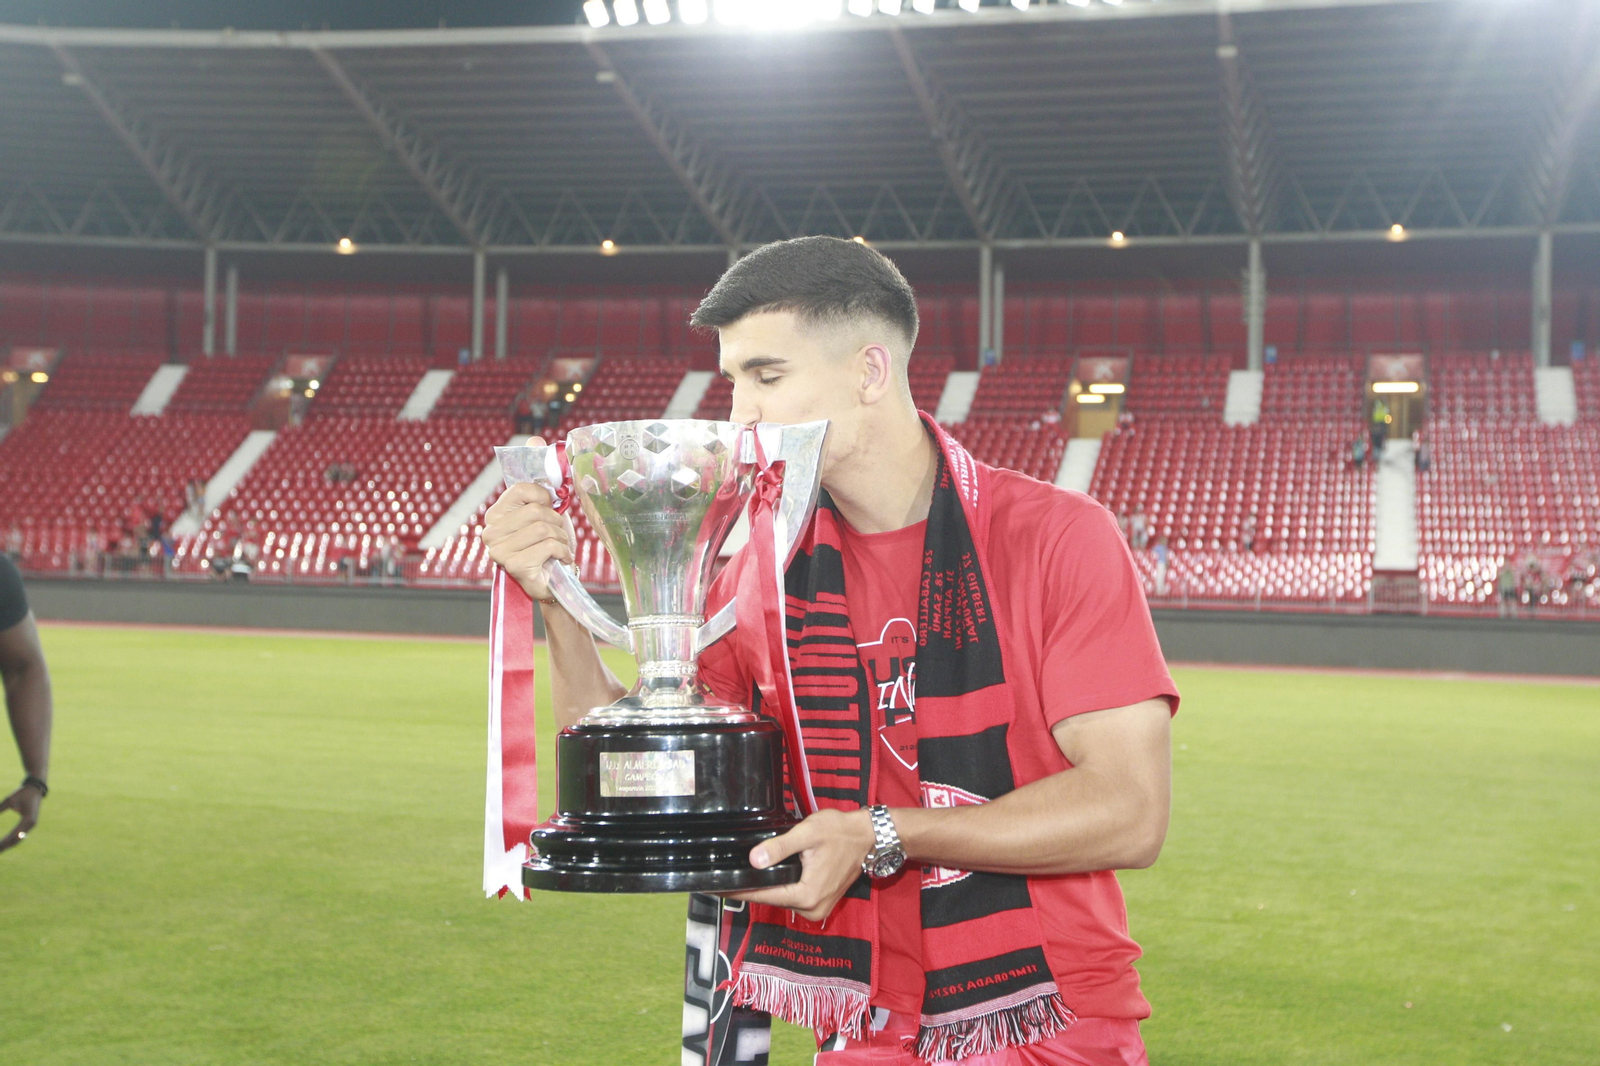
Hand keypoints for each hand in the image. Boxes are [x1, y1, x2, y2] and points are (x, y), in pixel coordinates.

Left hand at [0, 783, 41, 852]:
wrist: (35, 789)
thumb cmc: (22, 793)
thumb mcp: (9, 801)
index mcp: (28, 819)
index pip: (13, 835)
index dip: (3, 842)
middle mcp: (31, 825)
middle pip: (16, 840)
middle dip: (4, 846)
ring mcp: (31, 825)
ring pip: (18, 839)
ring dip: (8, 845)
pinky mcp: (30, 824)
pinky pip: (20, 835)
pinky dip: (12, 840)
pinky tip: (4, 843)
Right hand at [481, 442, 576, 601]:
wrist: (555, 580)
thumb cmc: (548, 542)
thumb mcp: (546, 507)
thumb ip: (539, 475)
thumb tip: (534, 439)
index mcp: (496, 514)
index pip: (522, 489)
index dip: (544, 497)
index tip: (549, 509)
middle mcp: (490, 532)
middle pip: (536, 510)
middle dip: (556, 522)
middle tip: (557, 534)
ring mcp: (499, 551)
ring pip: (544, 527)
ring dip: (561, 538)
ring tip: (558, 547)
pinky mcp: (514, 566)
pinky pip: (549, 545)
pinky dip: (563, 552)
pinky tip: (559, 560)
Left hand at [725, 807, 876, 922]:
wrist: (866, 837)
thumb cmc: (840, 832)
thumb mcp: (807, 834)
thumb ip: (780, 847)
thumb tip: (754, 860)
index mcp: (807, 895)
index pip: (764, 895)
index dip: (740, 891)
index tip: (718, 889)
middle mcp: (812, 909)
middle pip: (772, 899)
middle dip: (751, 887)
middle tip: (725, 876)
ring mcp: (817, 909)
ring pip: (781, 898)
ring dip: (766, 887)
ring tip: (744, 873)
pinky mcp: (819, 903)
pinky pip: (793, 897)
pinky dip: (781, 886)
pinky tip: (769, 875)